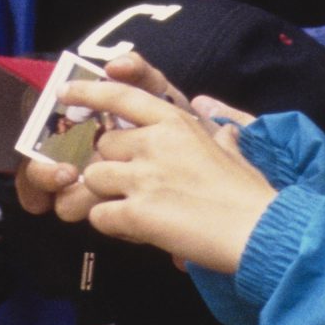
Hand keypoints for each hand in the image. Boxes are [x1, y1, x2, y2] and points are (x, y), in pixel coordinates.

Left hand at [19, 60, 274, 272]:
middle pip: (104, 146)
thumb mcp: (235, 155)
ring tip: (130, 210)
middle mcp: (154, 144)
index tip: (65, 93)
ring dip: (105, 195)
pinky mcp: (137, 213)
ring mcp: (143, 177)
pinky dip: (111, 225)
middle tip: (128, 185)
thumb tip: (227, 128)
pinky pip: (100, 216)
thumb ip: (222, 139)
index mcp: (176, 124)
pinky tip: (135, 231)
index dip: (89, 92)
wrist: (260, 232)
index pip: (122, 97)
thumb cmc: (251, 195)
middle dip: (110, 166)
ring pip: (94, 178)